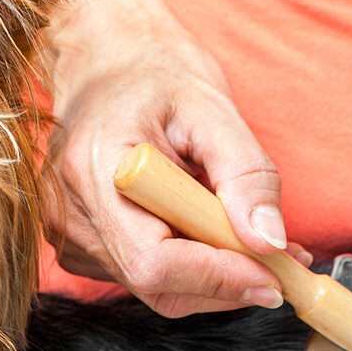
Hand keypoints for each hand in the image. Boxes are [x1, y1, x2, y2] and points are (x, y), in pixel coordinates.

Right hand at [42, 0, 310, 316]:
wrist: (104, 62)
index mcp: (95, 171)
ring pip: (156, 288)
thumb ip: (245, 176)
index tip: (274, 276)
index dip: (218, 278)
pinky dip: (190, 267)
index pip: (153, 262)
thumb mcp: (211, 108)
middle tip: (281, 258)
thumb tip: (268, 241)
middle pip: (157, 285)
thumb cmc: (153, 73)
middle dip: (227, 281)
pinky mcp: (81, 247)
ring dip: (214, 275)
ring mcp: (70, 234)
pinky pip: (144, 277)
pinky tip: (207, 230)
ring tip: (249, 233)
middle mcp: (72, 214)